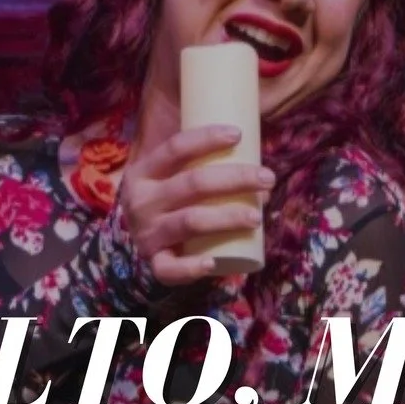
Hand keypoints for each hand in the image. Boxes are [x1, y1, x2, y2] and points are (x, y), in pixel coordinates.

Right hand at [119, 124, 273, 284]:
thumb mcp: (169, 174)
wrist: (136, 238)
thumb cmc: (166, 199)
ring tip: (257, 216)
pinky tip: (212, 263)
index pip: (174, 148)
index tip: (238, 134)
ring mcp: (146, 233)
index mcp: (143, 172)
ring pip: (190, 222)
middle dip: (235, 179)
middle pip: (192, 184)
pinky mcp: (154, 262)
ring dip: (227, 218)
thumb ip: (199, 160)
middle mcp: (141, 201)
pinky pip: (169, 269)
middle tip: (267, 178)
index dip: (206, 139)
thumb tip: (257, 161)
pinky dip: (190, 268)